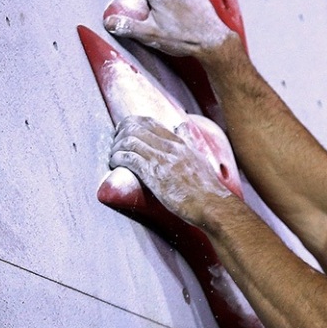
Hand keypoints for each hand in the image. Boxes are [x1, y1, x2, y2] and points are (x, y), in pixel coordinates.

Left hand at [109, 115, 235, 227]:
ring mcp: (162, 159)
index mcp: (180, 143)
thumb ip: (188, 141)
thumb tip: (182, 126)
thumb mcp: (199, 158)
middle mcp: (170, 147)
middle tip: (115, 144)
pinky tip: (115, 163)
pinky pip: (129, 158)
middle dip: (120, 133)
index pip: (150, 123)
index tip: (124, 132)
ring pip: (130, 140)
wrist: (212, 205)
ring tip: (114, 156)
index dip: (132, 124)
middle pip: (136, 127)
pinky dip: (117, 158)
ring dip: (116, 147)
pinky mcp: (154, 174)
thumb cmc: (207, 189)